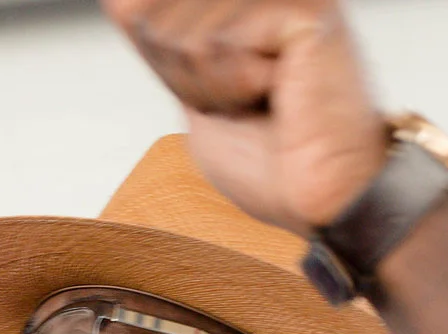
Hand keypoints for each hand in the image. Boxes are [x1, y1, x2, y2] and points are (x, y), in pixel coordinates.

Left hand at [104, 0, 390, 232]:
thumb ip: (159, 44)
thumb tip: (118, 0)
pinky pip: (217, 42)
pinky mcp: (304, 8)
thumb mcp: (193, 95)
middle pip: (156, 19)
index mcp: (244, 5)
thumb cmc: (273, 161)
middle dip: (186, 79)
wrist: (328, 200)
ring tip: (266, 101)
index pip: (146, 11)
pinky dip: (235, 84)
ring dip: (214, 88)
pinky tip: (280, 93)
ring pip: (185, 34)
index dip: (169, 68)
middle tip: (247, 103)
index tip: (225, 95)